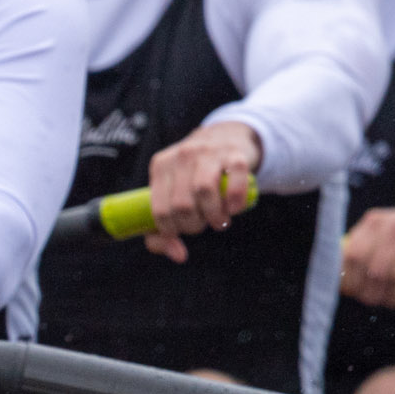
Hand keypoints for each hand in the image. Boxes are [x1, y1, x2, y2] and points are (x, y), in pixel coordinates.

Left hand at [143, 121, 262, 261]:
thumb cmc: (194, 176)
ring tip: (219, 220)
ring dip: (214, 216)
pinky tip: (234, 209)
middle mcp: (182, 156)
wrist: (225, 137)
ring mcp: (209, 153)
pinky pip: (234, 183)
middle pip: (182, 205)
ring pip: (204, 191)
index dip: (173, 230)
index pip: (159, 210)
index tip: (183, 231)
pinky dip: (235, 203)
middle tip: (204, 223)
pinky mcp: (235, 155)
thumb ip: (163, 230)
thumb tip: (178, 256)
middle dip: (195, 225)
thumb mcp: (172, 194)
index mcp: (160, 166)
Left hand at [338, 201, 394, 307]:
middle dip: (372, 292)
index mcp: (375, 221)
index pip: (355, 254)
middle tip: (373, 301)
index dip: (352, 279)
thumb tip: (343, 286)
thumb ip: (360, 252)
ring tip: (391, 303)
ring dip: (394, 297)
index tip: (354, 293)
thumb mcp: (378, 233)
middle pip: (377, 269)